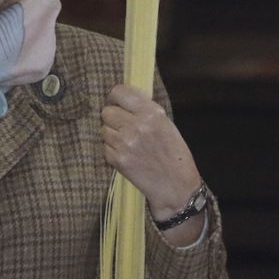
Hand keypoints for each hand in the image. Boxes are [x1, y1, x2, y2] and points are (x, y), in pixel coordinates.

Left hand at [101, 84, 203, 235]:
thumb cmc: (174, 154)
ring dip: (112, 135)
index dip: (116, 98)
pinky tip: (126, 155)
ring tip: (128, 143)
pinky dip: (112, 150)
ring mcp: (124, 142)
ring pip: (103, 129)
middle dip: (113, 118)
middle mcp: (136, 125)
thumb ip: (145, 109)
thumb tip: (123, 97)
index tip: (118, 104)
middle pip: (106, 111)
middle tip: (124, 127)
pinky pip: (104, 146)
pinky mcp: (116, 159)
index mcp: (151, 113)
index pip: (119, 92)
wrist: (175, 185)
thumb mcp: (166, 124)